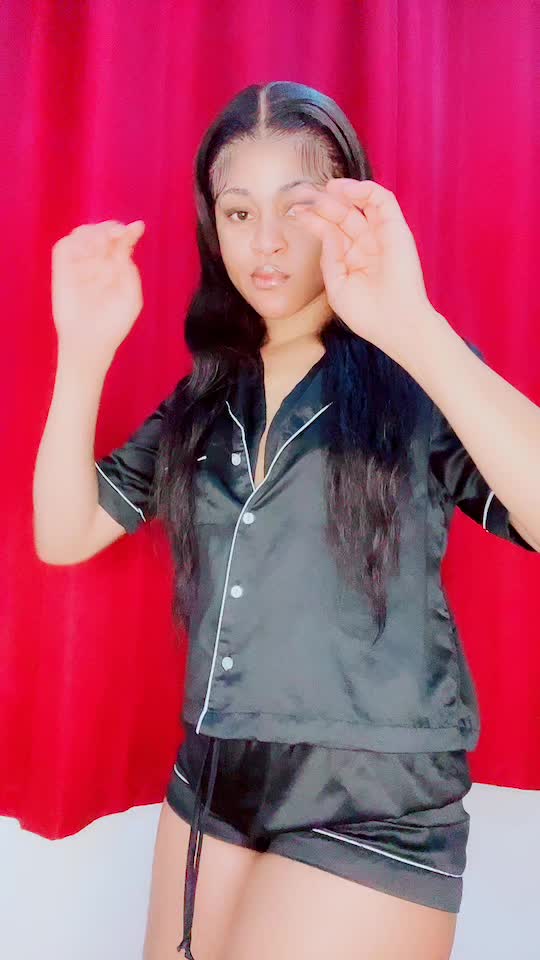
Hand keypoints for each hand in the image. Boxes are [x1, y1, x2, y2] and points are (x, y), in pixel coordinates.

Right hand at [51, 219, 145, 358]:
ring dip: (93, 233)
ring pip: (82, 233)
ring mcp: (78, 265)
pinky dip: (75, 243)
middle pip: (102, 232)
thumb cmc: (114, 324)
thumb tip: (125, 247)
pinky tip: (87, 251)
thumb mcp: (131, 297)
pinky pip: (64, 247)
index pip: (121, 242)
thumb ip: (129, 271)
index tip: (137, 227)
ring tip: (102, 246)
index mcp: (116, 267)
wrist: (91, 342)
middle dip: (110, 228)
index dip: (128, 231)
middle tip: (117, 234)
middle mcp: (97, 262)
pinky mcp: (61, 270)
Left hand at [295, 178, 439, 365]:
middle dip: (324, 204)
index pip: (331, 232)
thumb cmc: (367, 314)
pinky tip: (345, 189)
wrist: (395, 324)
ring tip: (325, 188)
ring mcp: (382, 236)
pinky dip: (365, 189)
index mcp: (352, 259)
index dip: (314, 220)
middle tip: (304, 194)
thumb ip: (330, 257)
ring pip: (362, 204)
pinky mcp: (397, 229)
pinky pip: (383, 200)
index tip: (295, 212)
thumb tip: (326, 231)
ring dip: (343, 193)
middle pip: (343, 216)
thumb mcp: (337, 286)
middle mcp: (367, 245)